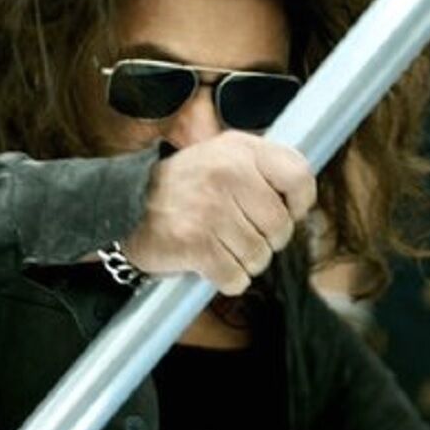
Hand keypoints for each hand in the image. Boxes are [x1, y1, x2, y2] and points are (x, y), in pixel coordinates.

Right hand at [123, 132, 315, 295]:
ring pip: (259, 256)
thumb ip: (263, 169)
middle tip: (240, 235)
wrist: (126, 206)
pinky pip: (235, 277)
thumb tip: (303, 203)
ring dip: (244, 262)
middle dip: (266, 241)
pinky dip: (228, 279)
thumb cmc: (185, 188)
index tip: (284, 213)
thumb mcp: (223, 157)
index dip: (298, 205)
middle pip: (281, 227)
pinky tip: (210, 265)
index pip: (299, 177)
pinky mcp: (195, 244)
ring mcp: (211, 209)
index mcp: (241, 149)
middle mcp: (228, 174)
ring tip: (221, 247)